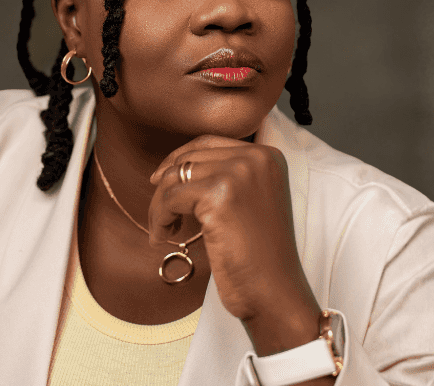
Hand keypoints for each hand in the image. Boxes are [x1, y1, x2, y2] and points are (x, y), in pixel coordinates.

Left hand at [147, 135, 319, 326]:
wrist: (275, 291)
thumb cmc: (260, 256)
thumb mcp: (249, 202)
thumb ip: (225, 177)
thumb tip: (171, 167)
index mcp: (267, 156)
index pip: (208, 142)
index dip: (178, 159)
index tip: (159, 179)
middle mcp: (255, 158)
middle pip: (188, 158)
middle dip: (166, 186)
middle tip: (160, 213)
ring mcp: (238, 174)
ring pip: (174, 177)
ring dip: (160, 205)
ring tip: (164, 229)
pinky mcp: (218, 196)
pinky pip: (170, 199)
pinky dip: (159, 219)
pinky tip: (163, 236)